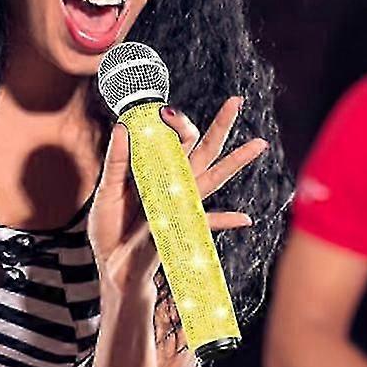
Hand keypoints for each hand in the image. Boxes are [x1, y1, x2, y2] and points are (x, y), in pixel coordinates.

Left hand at [87, 96, 267, 300]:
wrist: (113, 265)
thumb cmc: (111, 227)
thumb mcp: (107, 190)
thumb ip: (116, 160)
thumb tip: (123, 126)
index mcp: (156, 173)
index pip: (174, 140)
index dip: (175, 124)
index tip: (167, 111)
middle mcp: (174, 185)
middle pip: (203, 150)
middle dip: (220, 126)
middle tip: (236, 101)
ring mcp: (181, 205)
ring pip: (213, 177)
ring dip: (236, 161)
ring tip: (259, 144)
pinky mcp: (181, 227)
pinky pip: (208, 222)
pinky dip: (225, 221)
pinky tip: (245, 219)